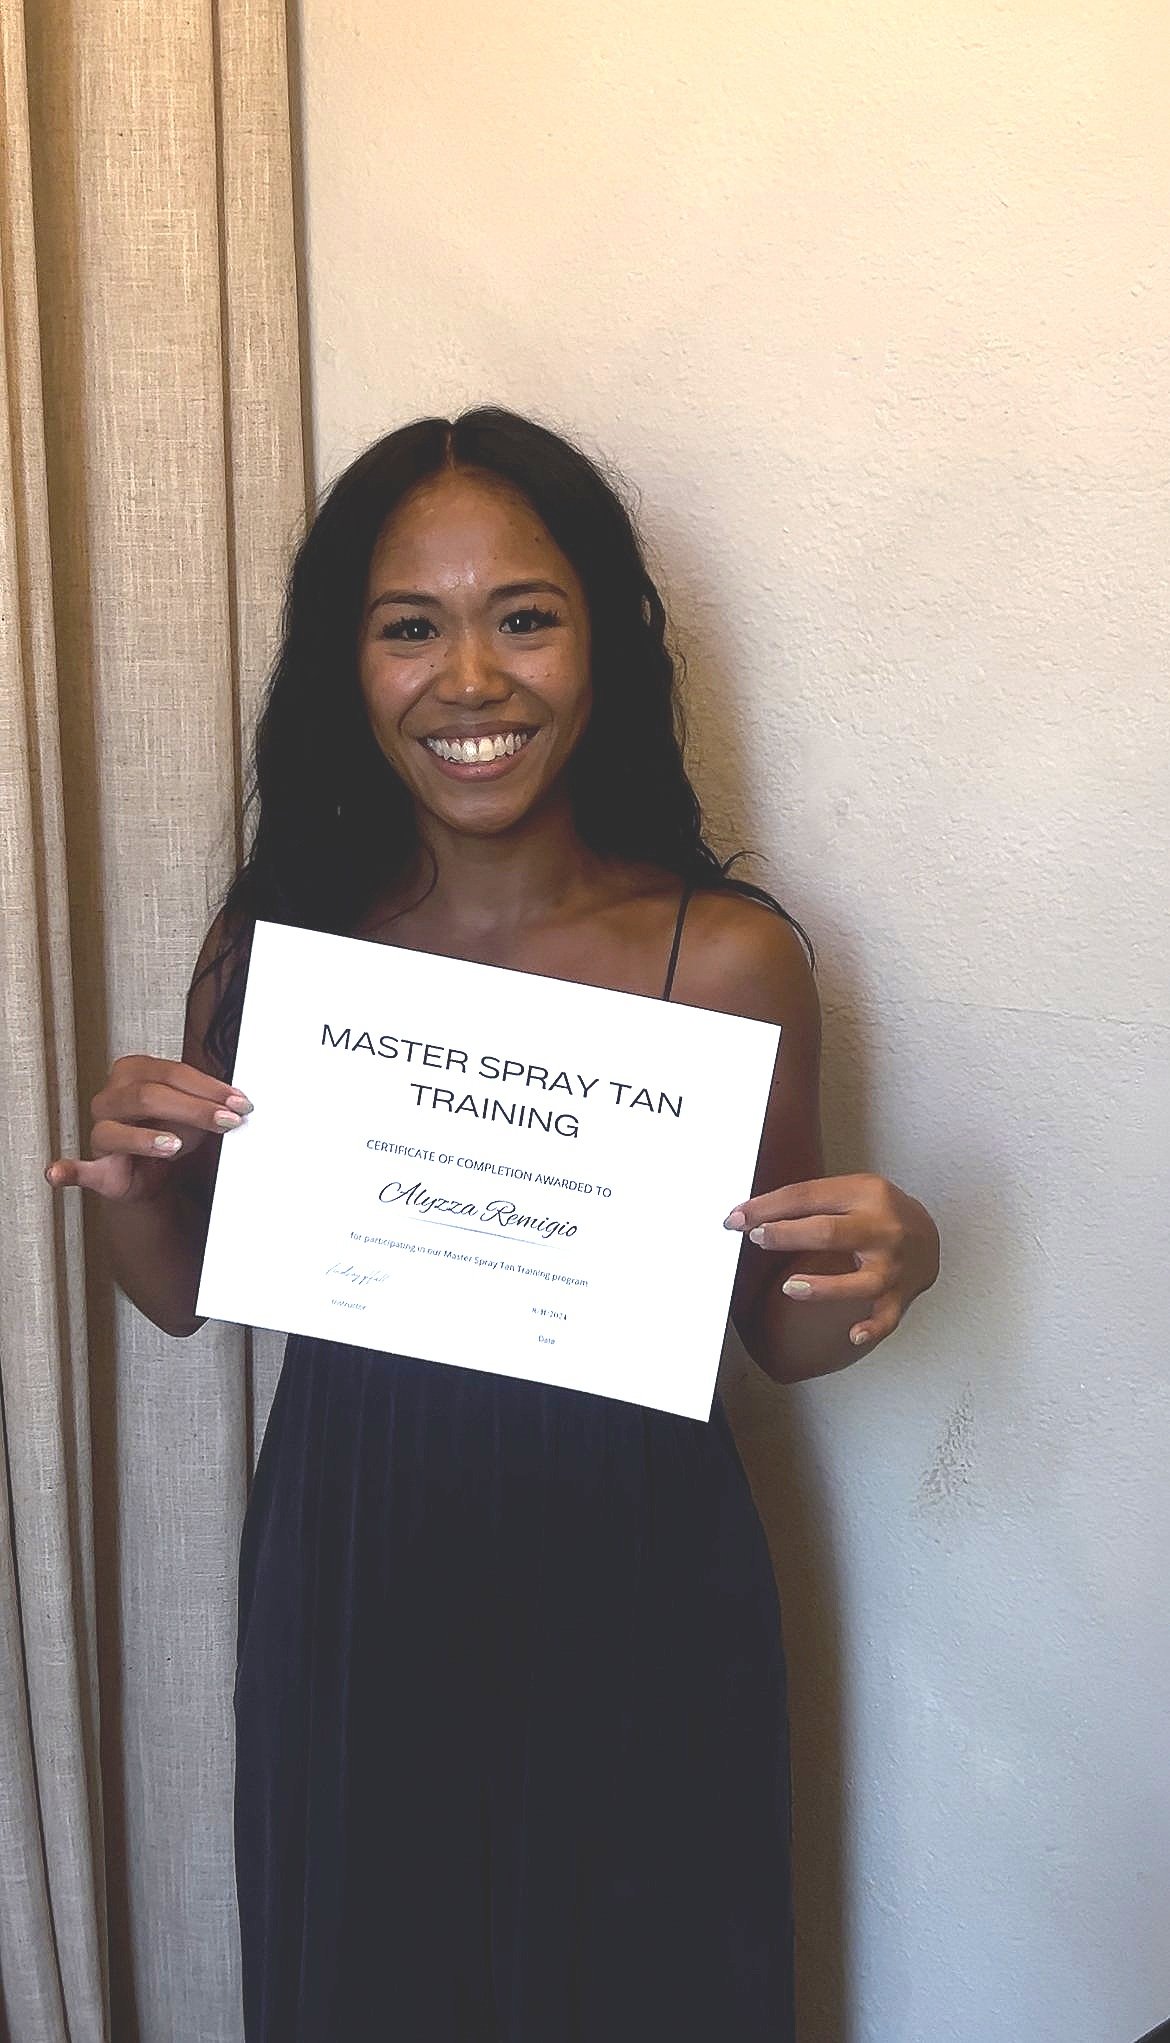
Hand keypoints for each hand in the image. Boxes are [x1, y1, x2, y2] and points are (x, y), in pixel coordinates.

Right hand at [45, 1057, 252, 1204]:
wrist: (154, 1173)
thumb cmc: (172, 1132)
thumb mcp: (195, 1114)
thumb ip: (209, 1104)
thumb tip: (237, 1104)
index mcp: (134, 1072)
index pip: (173, 1074)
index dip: (209, 1088)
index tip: (240, 1102)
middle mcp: (112, 1097)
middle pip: (148, 1096)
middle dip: (192, 1109)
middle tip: (227, 1121)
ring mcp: (100, 1131)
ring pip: (115, 1129)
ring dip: (147, 1138)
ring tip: (175, 1146)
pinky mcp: (95, 1167)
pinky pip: (78, 1168)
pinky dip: (67, 1171)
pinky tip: (57, 1172)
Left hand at [726, 1172, 939, 1352]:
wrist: (930, 1233)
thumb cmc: (879, 1211)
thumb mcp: (851, 1189)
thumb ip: (810, 1201)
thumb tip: (754, 1214)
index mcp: (866, 1194)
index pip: (807, 1197)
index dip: (767, 1207)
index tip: (737, 1218)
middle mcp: (882, 1228)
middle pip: (830, 1232)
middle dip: (788, 1235)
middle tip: (757, 1238)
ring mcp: (893, 1265)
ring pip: (860, 1282)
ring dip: (824, 1288)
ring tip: (791, 1288)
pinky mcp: (901, 1294)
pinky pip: (886, 1316)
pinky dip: (871, 1328)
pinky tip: (852, 1334)